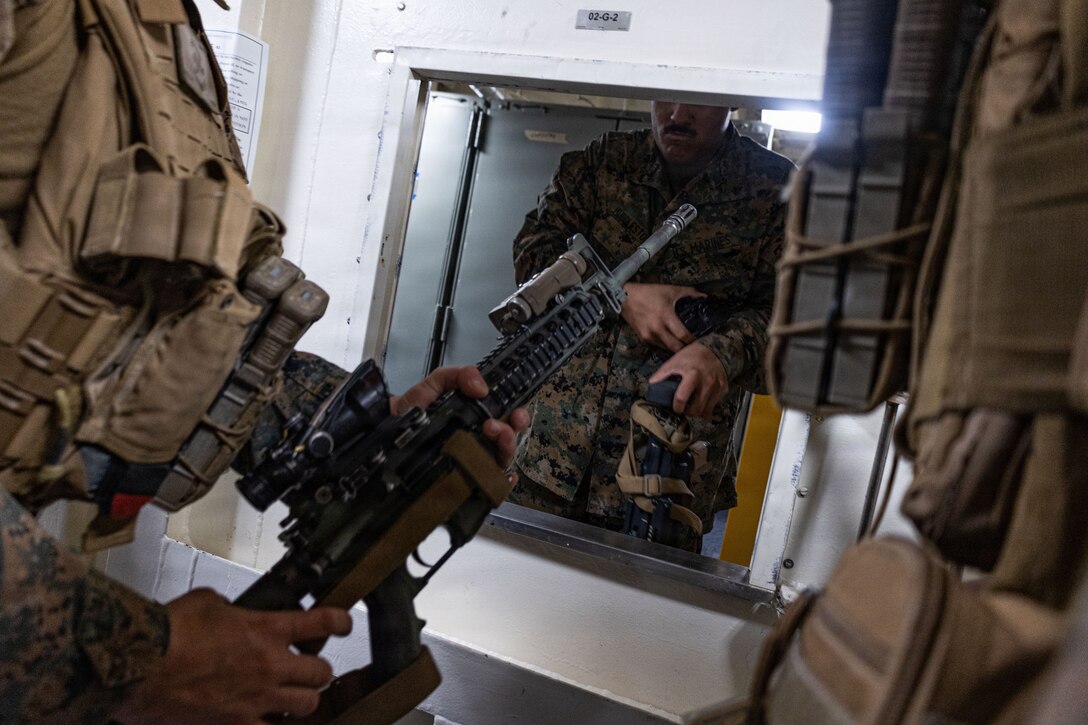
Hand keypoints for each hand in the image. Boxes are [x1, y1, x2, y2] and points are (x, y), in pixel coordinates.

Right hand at [112, 589, 352, 723]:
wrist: (138, 665)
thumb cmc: (167, 634)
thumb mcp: (206, 604)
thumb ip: (229, 609)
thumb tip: (230, 613)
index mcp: (266, 629)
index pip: (323, 623)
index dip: (340, 623)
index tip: (343, 624)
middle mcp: (270, 665)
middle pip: (322, 672)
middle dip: (318, 670)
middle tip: (309, 669)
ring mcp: (257, 699)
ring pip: (307, 705)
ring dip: (303, 700)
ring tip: (293, 698)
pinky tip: (266, 721)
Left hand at [390, 366, 529, 468]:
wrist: (388, 430)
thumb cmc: (414, 410)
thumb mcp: (436, 383)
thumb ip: (457, 375)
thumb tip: (481, 387)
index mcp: (478, 418)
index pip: (509, 419)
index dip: (519, 416)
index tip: (515, 412)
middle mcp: (480, 440)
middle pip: (511, 441)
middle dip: (512, 433)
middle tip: (494, 426)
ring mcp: (473, 461)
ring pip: (503, 461)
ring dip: (505, 449)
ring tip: (491, 436)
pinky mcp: (463, 480)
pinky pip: (489, 484)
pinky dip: (502, 482)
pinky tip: (501, 477)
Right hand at [621, 283, 704, 351]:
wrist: (625, 299)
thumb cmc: (649, 293)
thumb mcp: (670, 290)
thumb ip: (689, 293)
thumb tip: (704, 298)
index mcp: (666, 316)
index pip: (683, 335)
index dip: (694, 340)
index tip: (702, 339)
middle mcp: (657, 329)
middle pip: (676, 348)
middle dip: (687, 348)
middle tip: (695, 346)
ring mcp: (649, 336)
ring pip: (668, 349)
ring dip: (677, 348)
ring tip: (685, 344)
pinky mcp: (644, 339)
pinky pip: (659, 346)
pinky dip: (667, 345)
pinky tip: (672, 340)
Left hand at [649, 342, 727, 418]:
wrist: (714, 349)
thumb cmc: (692, 355)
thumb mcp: (675, 360)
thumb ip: (663, 373)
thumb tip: (651, 384)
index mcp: (692, 374)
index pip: (682, 398)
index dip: (676, 407)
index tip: (675, 408)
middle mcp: (706, 382)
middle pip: (696, 409)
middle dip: (687, 412)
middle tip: (683, 408)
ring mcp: (716, 387)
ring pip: (706, 411)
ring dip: (697, 412)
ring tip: (691, 406)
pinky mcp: (723, 389)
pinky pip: (714, 406)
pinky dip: (706, 408)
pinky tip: (700, 402)